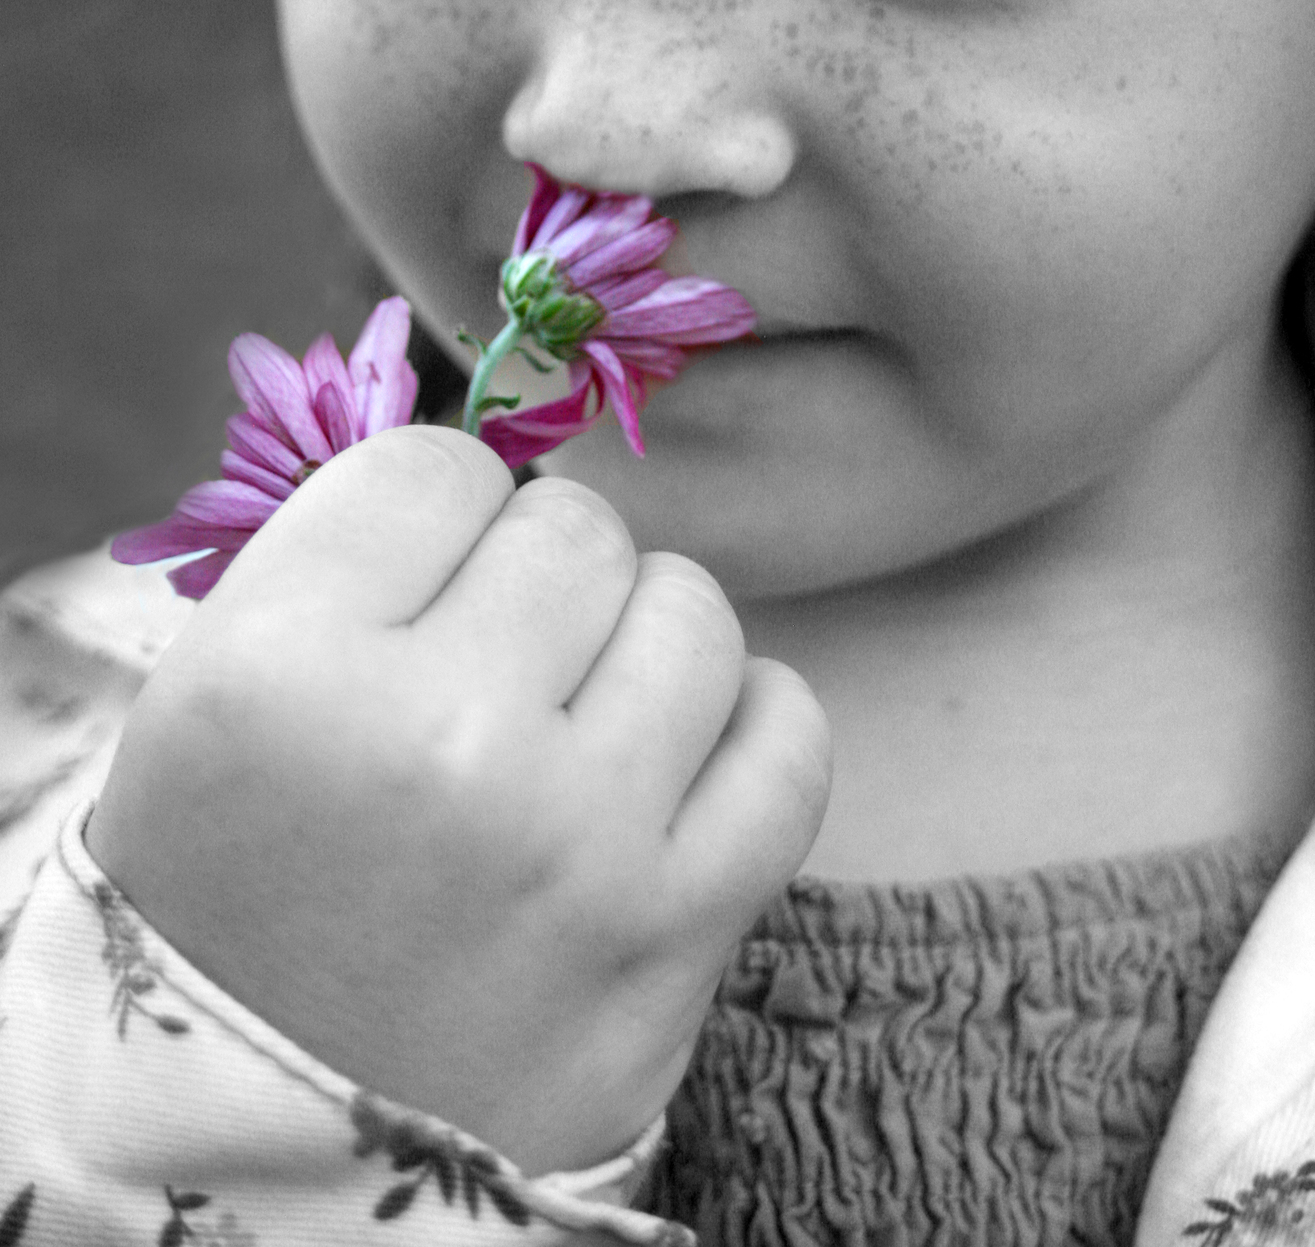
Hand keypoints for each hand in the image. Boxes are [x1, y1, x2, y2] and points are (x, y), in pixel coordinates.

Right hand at [87, 428, 830, 1171]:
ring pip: (691, 607)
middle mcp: (433, 746)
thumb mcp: (214, 711)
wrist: (269, 1164)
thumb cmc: (235, 905)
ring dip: (640, 647)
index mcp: (279, 675)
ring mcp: (573, 844)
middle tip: (491, 672)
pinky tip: (673, 765)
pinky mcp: (679, 936)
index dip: (431, 523)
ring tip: (573, 724)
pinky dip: (744, 728)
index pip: (435, 468)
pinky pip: (787, 734)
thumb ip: (352, 564)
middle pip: (573, 529)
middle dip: (537, 585)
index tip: (416, 589)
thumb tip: (507, 462)